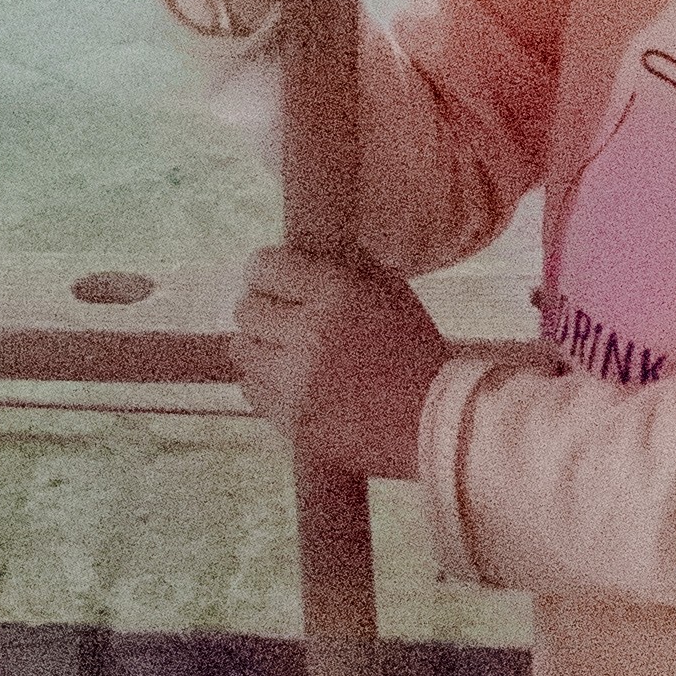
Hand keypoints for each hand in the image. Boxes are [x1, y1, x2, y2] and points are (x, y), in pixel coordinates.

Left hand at [232, 245, 446, 480]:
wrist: (433, 423)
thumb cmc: (416, 353)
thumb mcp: (392, 292)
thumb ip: (347, 266)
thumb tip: (306, 251)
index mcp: (337, 294)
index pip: (265, 266)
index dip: (266, 270)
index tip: (272, 277)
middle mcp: (308, 334)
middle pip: (247, 308)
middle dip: (263, 308)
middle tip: (283, 317)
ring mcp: (295, 381)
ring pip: (242, 348)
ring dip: (260, 346)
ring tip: (286, 351)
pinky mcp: (290, 418)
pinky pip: (251, 388)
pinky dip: (265, 381)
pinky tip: (291, 381)